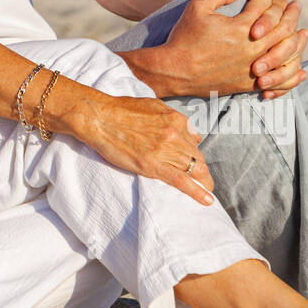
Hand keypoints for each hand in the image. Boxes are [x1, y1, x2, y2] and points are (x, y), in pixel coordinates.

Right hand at [80, 89, 213, 204]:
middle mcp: (175, 134)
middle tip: (203, 179)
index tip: (192, 161)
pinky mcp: (153, 165)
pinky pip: (182, 181)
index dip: (194, 153)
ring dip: (203, 181)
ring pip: (195, 169)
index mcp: (176, 120)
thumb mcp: (153, 106)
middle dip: (202, 169)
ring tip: (207, 190)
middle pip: (197, 157)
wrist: (100, 118)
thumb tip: (189, 133)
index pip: (194, 141)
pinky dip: (197, 192)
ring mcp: (165, 150)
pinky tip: (207, 200)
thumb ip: (172, 119)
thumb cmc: (121, 110)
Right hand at [161, 0, 307, 97]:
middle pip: (283, 26)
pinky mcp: (249, 84)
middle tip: (296, 5)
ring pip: (286, 53)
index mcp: (241, 27)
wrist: (174, 71)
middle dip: (291, 13)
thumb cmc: (184, 36)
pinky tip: (301, 70)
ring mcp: (252, 67)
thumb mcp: (198, 7)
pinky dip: (293, 75)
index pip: (264, 4)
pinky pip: (279, 80)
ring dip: (298, 40)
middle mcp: (252, 48)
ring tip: (303, 32)